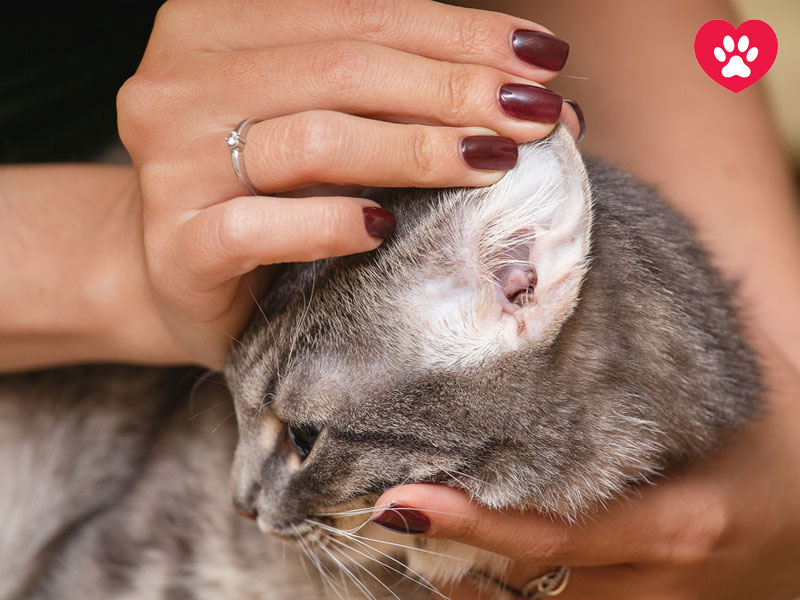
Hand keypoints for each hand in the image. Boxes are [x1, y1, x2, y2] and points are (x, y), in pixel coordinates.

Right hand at [118, 0, 577, 367]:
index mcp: (215, 26)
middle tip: (533, 117)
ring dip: (415, 150)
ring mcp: (170, 165)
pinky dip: (328, 223)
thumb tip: (531, 92)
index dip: (459, 34)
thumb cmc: (269, 193)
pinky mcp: (175, 246)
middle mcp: (180, 82)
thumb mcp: (323, 119)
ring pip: (311, 139)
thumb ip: (395, 93)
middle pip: (341, 68)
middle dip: (454, 89)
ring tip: (490, 164)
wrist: (183, 276)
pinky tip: (382, 230)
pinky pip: (255, 227)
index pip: (358, 14)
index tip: (541, 60)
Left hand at [373, 332, 799, 598]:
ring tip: (417, 516)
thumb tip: (587, 267)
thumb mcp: (734, 385)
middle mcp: (657, 583)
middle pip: (528, 576)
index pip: (552, 532)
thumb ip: (664, 339)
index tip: (400, 502)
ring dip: (473, 569)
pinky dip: (504, 583)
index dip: (472, 522)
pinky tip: (467, 552)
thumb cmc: (777, 440)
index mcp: (679, 524)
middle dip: (457, 546)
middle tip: (391, 495)